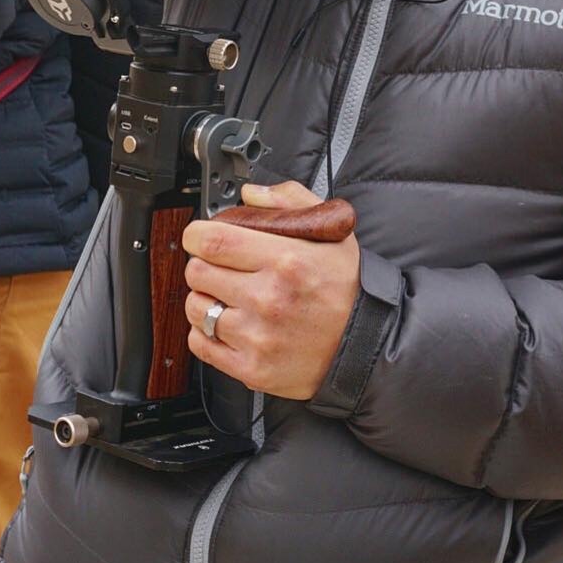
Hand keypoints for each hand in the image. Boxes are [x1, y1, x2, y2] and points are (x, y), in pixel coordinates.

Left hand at [183, 180, 359, 399]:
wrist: (367, 345)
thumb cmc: (347, 289)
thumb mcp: (331, 233)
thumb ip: (289, 202)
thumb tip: (250, 194)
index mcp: (286, 260)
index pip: (213, 240)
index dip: (196, 234)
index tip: (200, 236)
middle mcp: (268, 298)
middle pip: (197, 272)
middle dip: (203, 263)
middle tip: (222, 267)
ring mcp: (258, 337)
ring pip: (195, 307)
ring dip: (205, 298)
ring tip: (228, 297)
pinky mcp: (252, 369)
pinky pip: (201, 344)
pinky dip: (206, 332)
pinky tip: (229, 324)